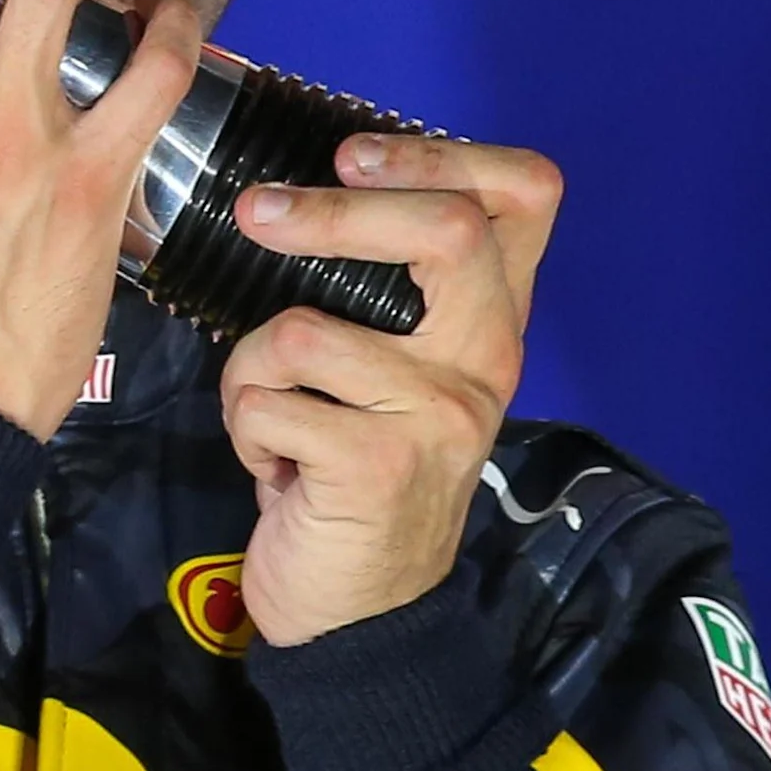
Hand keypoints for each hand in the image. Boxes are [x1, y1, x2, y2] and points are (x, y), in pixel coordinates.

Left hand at [219, 135, 562, 645]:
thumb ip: (388, 293)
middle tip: (257, 213)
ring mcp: (439, 415)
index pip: (526, 196)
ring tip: (267, 415)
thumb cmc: (356, 471)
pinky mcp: (378, 465)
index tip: (352, 155)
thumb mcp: (396, 374)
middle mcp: (485, 361)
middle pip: (447, 231)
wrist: (362, 616)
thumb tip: (304, 188)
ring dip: (248, 370)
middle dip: (331, 210)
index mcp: (491, 323)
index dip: (442, 154)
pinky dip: (243, 427)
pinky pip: (267, 402)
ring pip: (304, 329)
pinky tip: (273, 467)